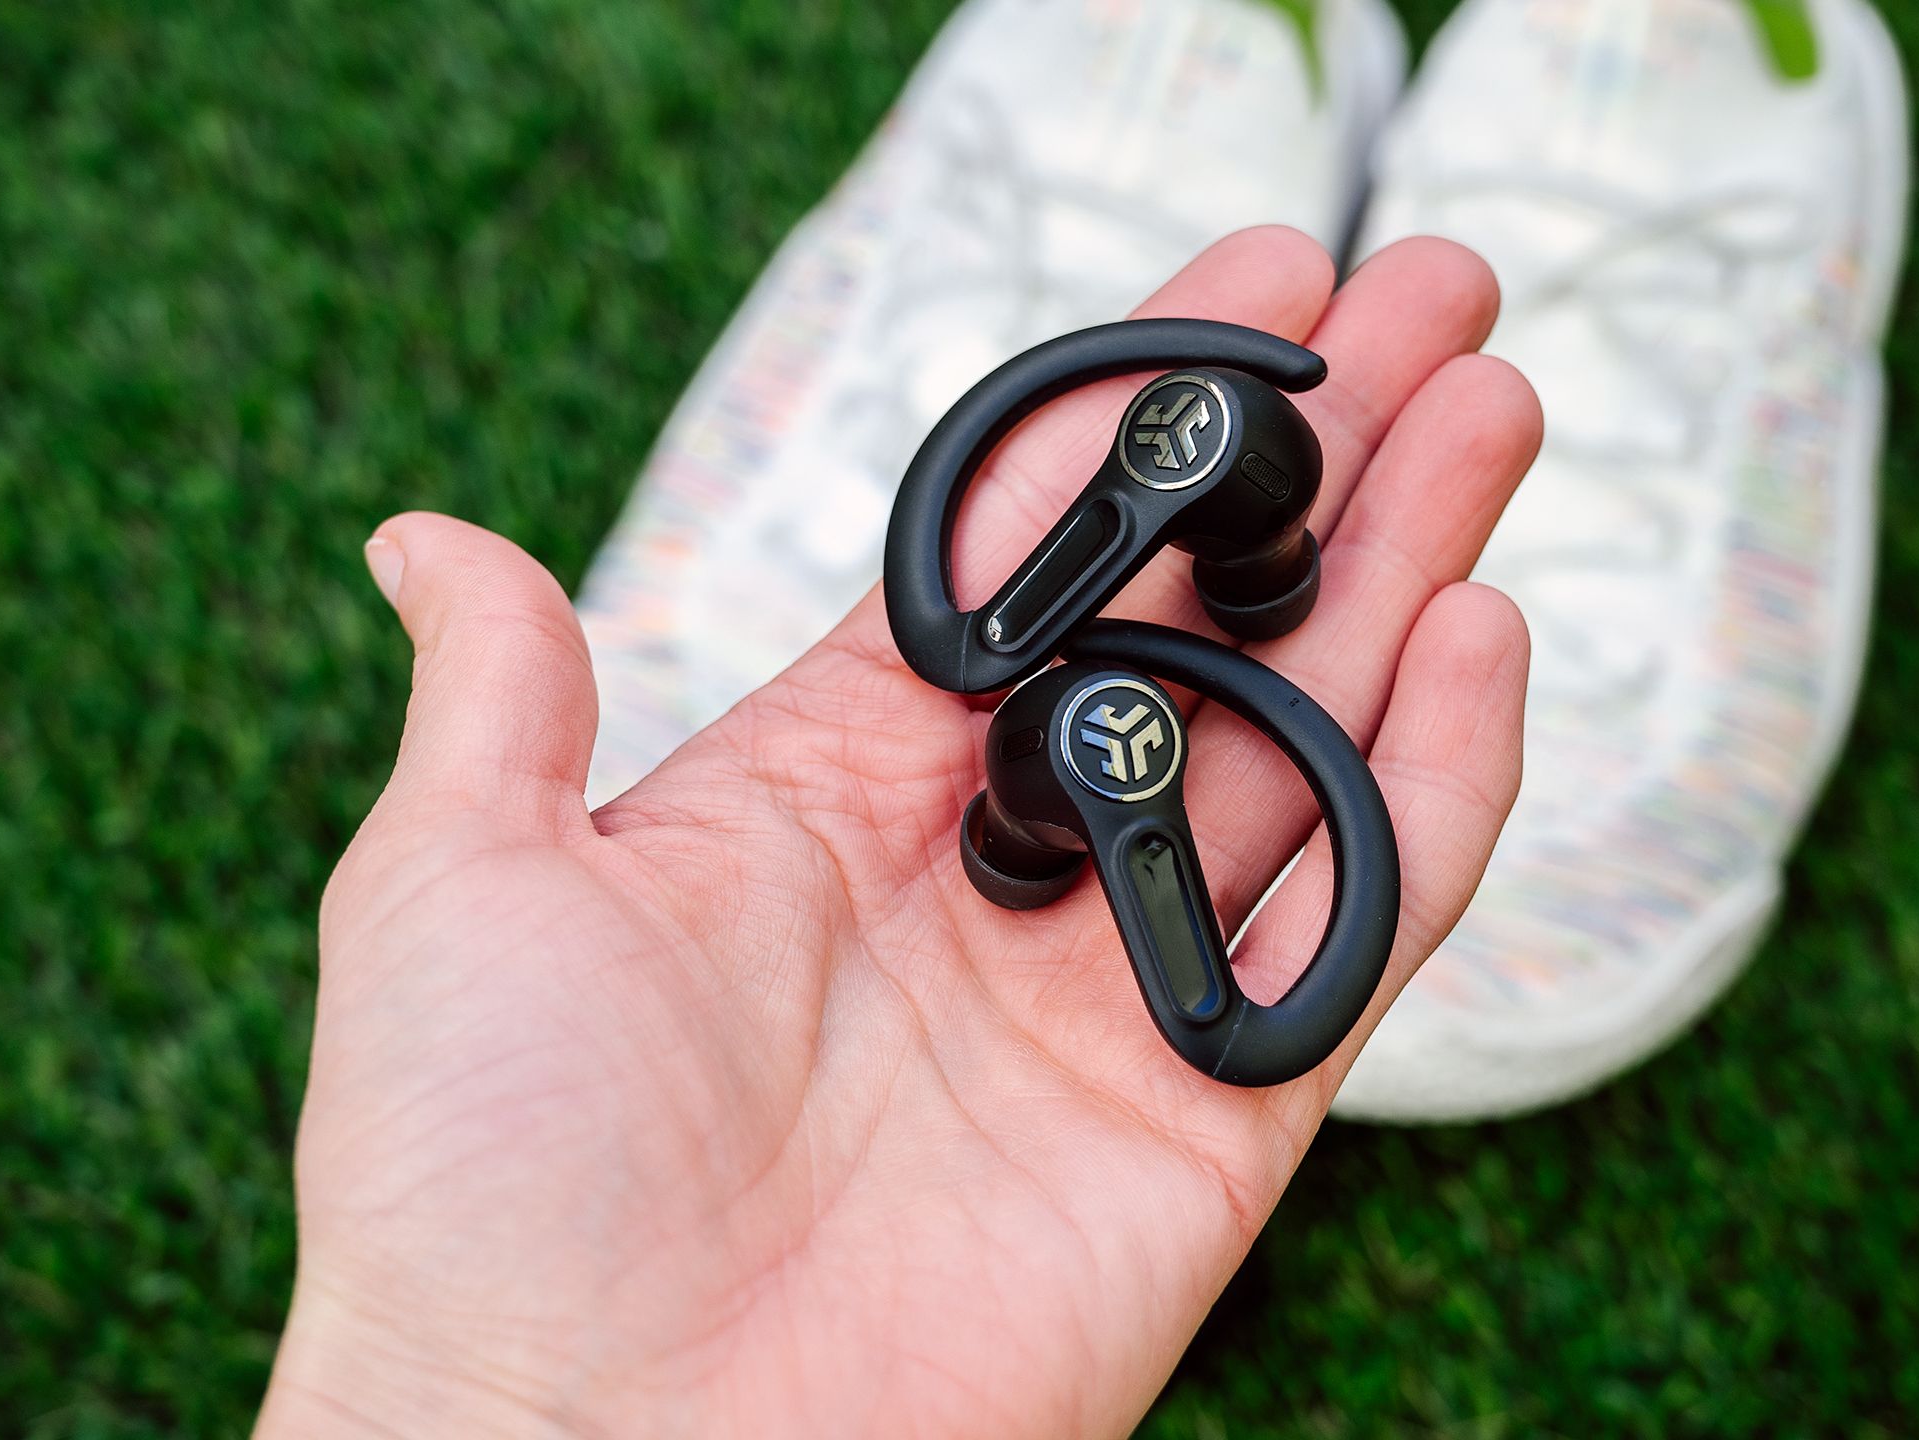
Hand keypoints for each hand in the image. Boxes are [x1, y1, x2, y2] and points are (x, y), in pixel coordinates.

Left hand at [259, 228, 1539, 1438]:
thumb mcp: (452, 888)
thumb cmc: (479, 1190)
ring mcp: (1105, 1002)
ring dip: (1405, 580)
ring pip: (1302, 753)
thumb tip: (426, 535)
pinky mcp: (1201, 1130)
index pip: (1024, 564)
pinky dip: (1432, 797)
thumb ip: (503, 700)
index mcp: (826, 794)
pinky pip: (1349, 942)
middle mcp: (989, 880)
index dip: (1137, 424)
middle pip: (1196, 631)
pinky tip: (1480, 643)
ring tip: (1492, 415)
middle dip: (1318, 469)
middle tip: (1429, 306)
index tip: (1248, 292)